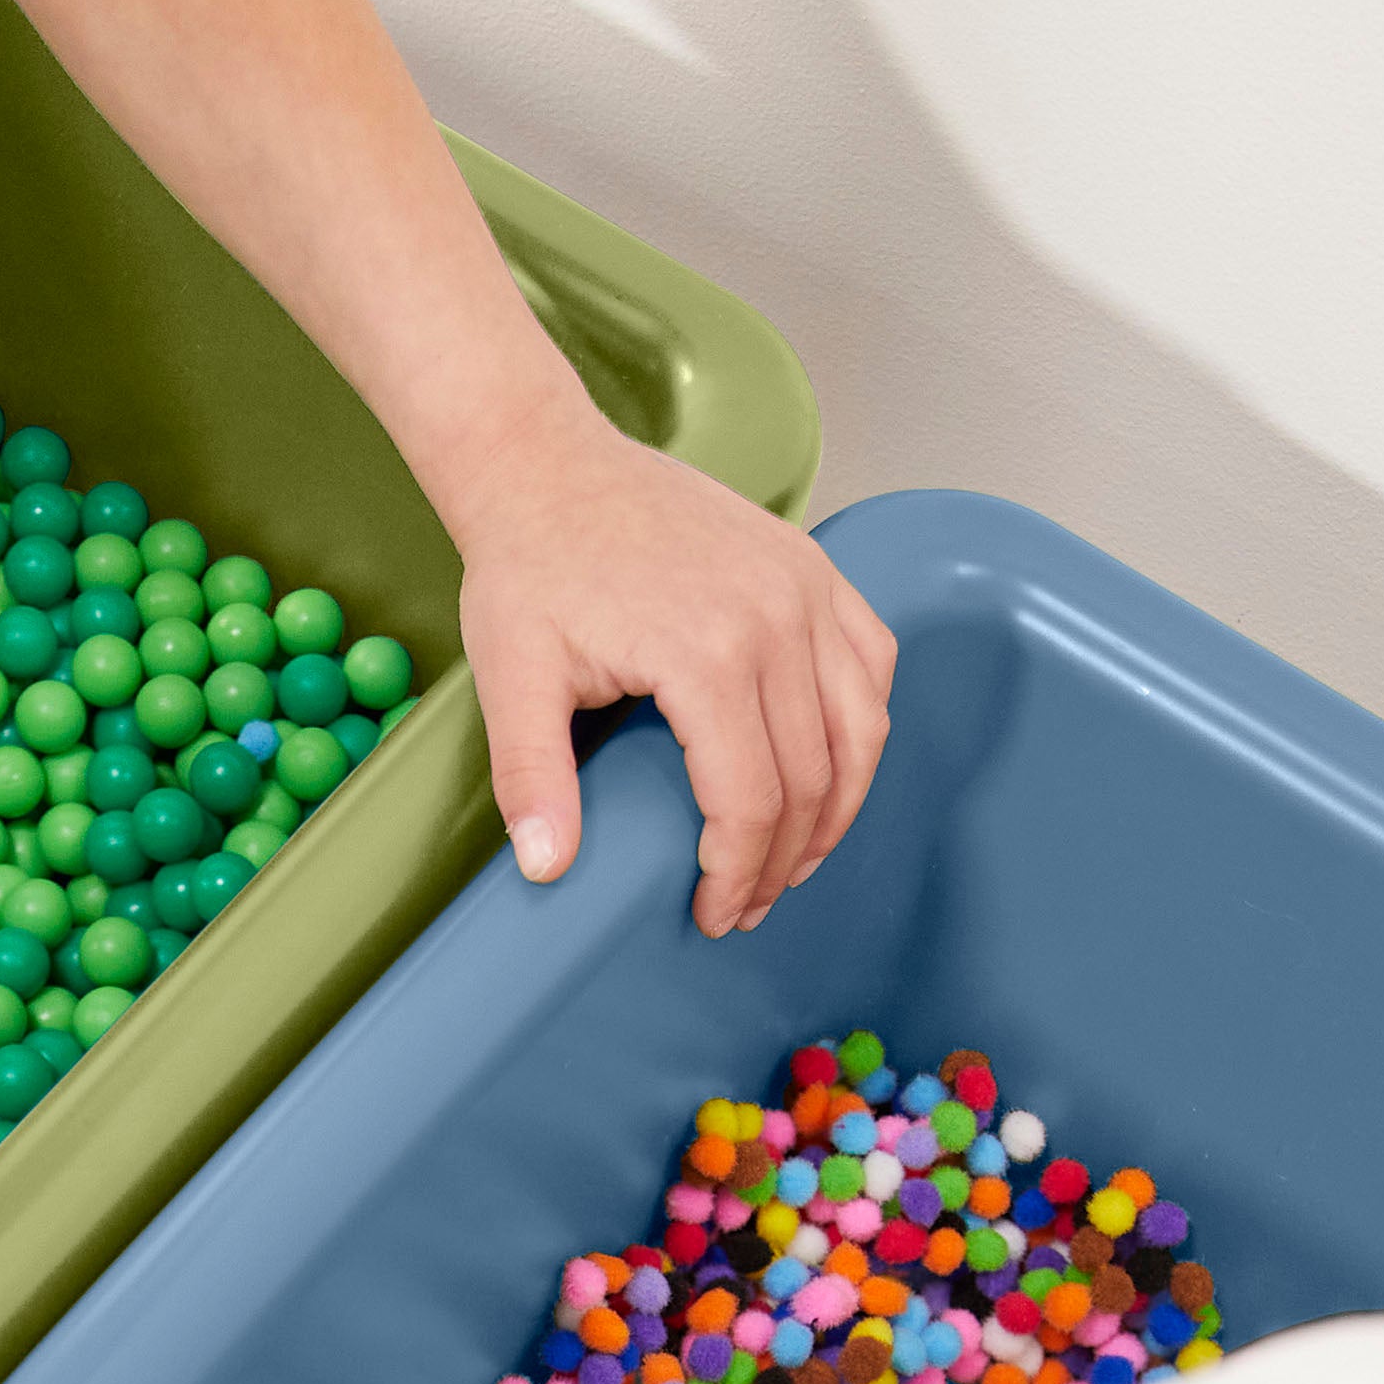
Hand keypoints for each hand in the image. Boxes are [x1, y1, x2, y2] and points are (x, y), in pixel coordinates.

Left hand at [444, 408, 895, 938]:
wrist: (551, 469)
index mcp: (709, 654)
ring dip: (837, 807)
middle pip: (813, 776)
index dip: (737, 872)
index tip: (712, 914)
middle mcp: (777, 617)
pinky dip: (861, 728)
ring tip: (793, 859)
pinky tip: (828, 772)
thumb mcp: (512, 681)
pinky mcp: (813, 567)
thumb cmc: (531, 570)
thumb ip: (532, 778)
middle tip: (745, 905)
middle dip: (783, 860)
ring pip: (860, 726)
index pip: (752, 799)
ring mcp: (806, 586)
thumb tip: (546, 868)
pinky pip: (871, 661)